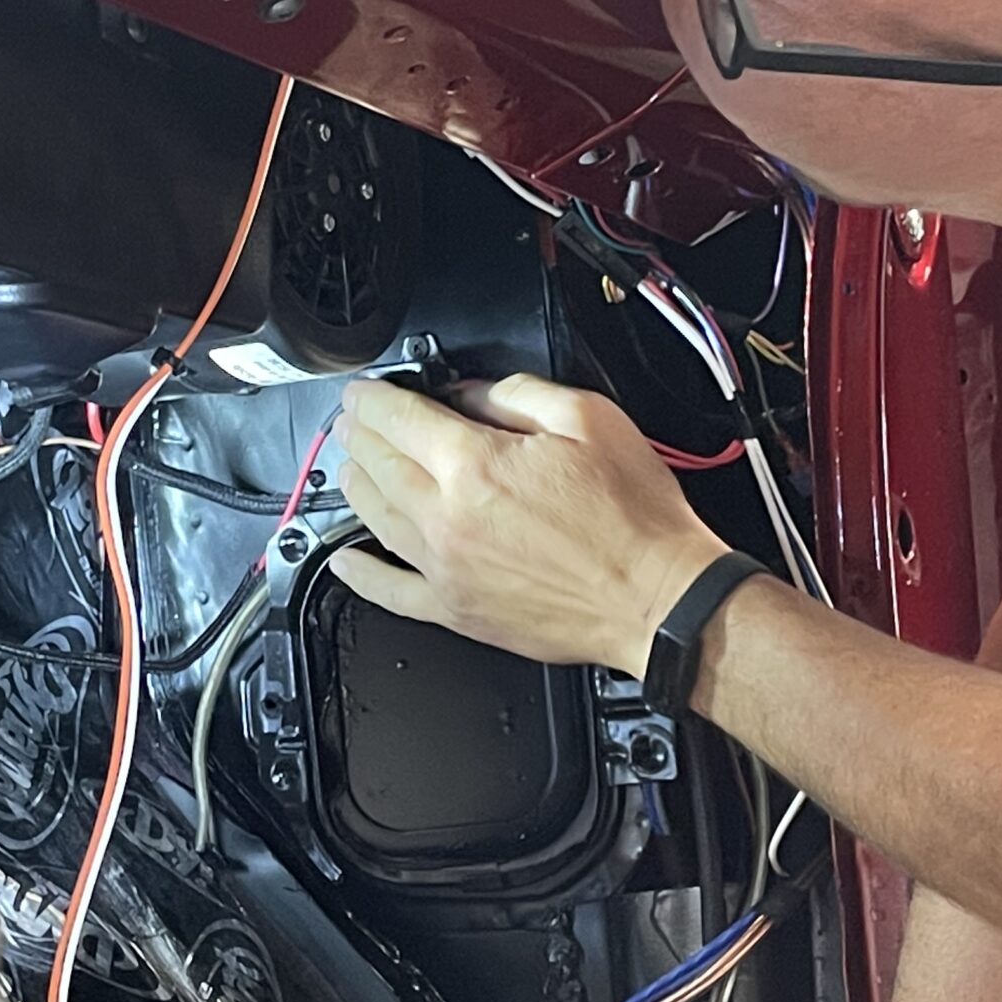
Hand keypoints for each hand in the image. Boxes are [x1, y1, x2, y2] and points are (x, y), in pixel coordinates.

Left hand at [329, 374, 730, 676]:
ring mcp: (446, 569)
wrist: (659, 599)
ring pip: (374, 518)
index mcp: (475, 465)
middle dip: (358, 435)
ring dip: (354, 485)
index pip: (400, 418)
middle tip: (352, 421)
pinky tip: (342, 558)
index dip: (373, 397)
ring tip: (351, 465)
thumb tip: (472, 393)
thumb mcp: (587, 419)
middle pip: (378, 465)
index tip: (364, 391)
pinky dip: (359, 572)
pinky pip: (390, 590)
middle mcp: (447, 518)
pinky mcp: (457, 611)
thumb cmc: (635, 520)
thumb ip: (516, 395)